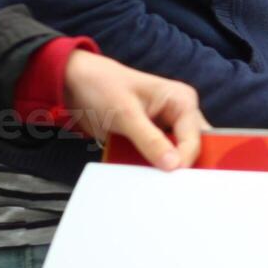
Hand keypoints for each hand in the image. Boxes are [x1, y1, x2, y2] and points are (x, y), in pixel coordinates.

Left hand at [62, 51, 205, 169]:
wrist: (73, 82)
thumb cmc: (101, 87)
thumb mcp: (125, 114)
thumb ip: (150, 140)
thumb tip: (174, 166)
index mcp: (182, 101)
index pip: (194, 137)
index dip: (185, 159)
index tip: (170, 178)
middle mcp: (179, 114)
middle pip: (191, 147)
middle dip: (181, 165)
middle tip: (169, 185)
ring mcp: (166, 127)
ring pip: (177, 155)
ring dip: (166, 169)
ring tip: (154, 183)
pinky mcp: (152, 137)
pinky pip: (159, 157)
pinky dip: (152, 167)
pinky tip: (143, 175)